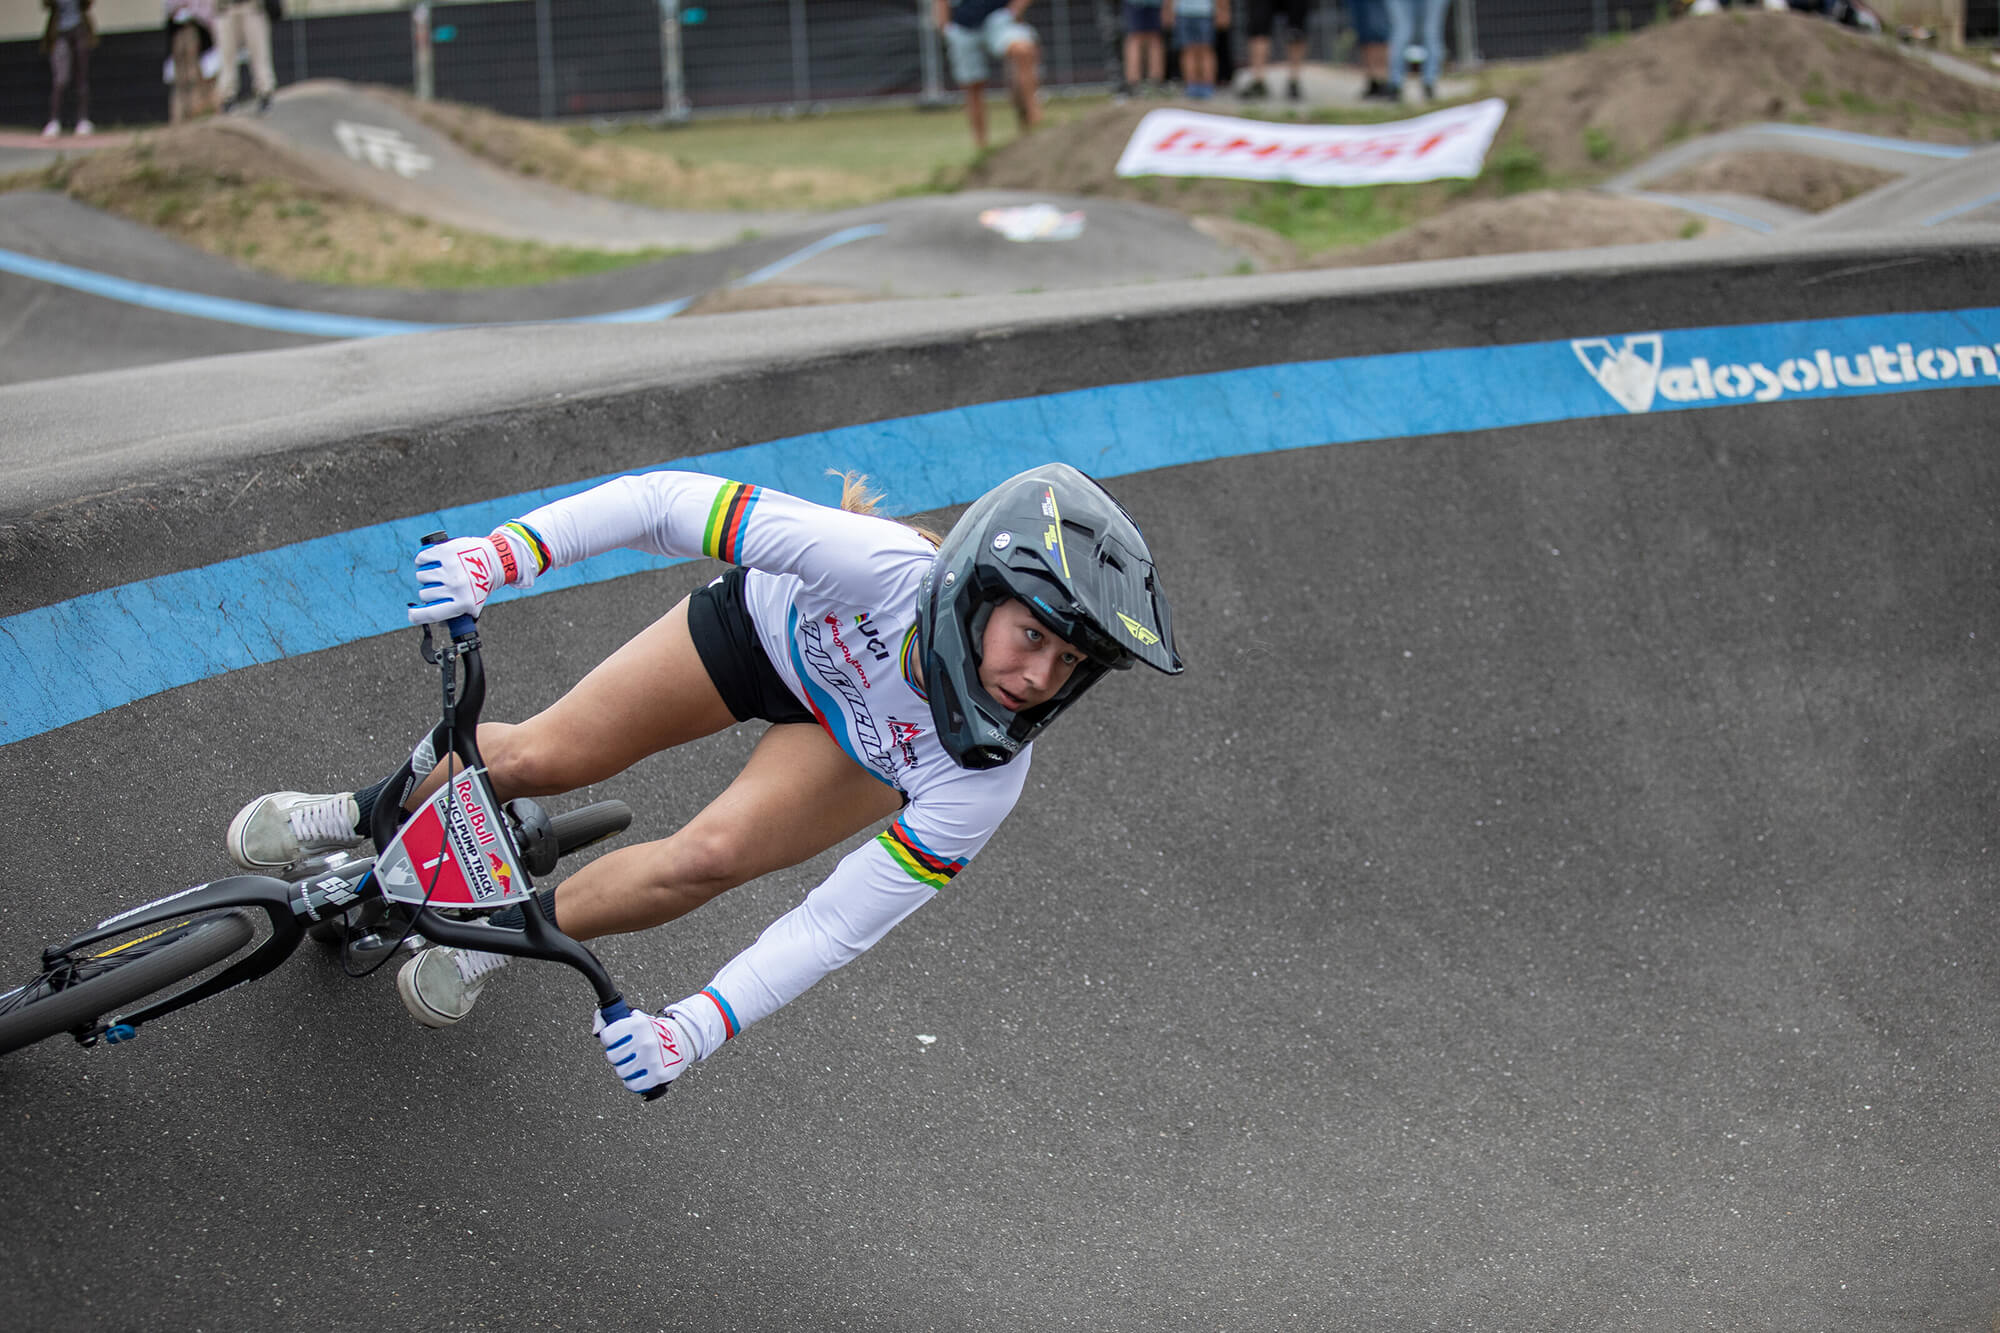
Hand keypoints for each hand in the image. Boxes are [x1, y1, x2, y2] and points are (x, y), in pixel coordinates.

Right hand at [408, 530, 532, 624]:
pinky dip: (423, 559)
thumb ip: (457, 614)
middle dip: (429, 591)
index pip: (431, 614)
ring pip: (422, 576)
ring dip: (427, 576)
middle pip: (425, 594)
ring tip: (439, 573)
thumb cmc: (481, 583)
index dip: (417, 616)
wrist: (495, 559)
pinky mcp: (446, 551)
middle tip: (441, 586)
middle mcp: (456, 585)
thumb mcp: (474, 604)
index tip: (412, 615)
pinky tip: (430, 561)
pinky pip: (423, 558)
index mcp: (463, 602)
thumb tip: (436, 624)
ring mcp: (450, 568)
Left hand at [593, 1006, 694, 1093]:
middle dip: (618, 1055)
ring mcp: (652, 1059)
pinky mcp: (658, 1075)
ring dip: (626, 1068)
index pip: (607, 1036)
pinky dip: (634, 1081)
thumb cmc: (654, 1030)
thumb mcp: (635, 1018)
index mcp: (638, 1024)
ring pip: (621, 1071)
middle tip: (627, 1052)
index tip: (616, 1040)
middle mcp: (645, 1041)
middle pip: (612, 1056)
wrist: (682, 1040)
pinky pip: (633, 1085)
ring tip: (636, 1062)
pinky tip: (639, 1073)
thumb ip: (610, 1019)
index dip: (609, 1039)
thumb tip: (596, 1030)